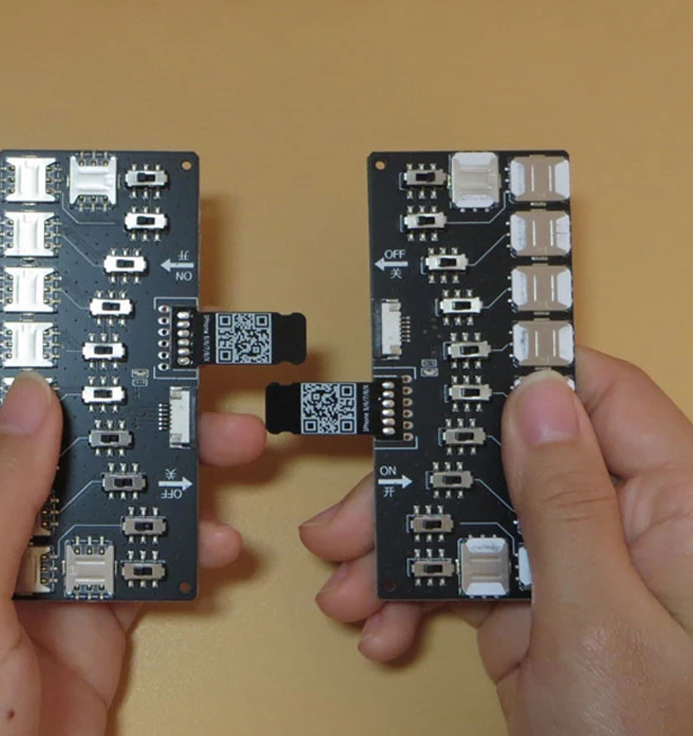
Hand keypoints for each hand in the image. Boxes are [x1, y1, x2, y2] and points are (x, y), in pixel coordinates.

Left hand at [0, 354, 265, 734]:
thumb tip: (30, 399)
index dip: (47, 357)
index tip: (104, 323)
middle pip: (77, 443)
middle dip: (143, 413)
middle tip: (199, 393)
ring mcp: (48, 570)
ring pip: (124, 494)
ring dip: (180, 473)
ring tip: (236, 453)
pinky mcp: (94, 611)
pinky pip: (150, 559)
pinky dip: (191, 547)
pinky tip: (220, 544)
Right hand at [301, 347, 692, 733]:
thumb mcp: (600, 621)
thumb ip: (569, 503)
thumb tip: (536, 396)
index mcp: (673, 506)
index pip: (600, 398)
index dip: (525, 377)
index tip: (445, 377)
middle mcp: (620, 523)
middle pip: (510, 460)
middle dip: (420, 488)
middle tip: (346, 520)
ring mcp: (569, 565)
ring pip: (474, 518)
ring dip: (400, 549)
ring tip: (343, 590)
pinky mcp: (532, 605)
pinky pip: (464, 574)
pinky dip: (416, 596)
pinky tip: (382, 626)